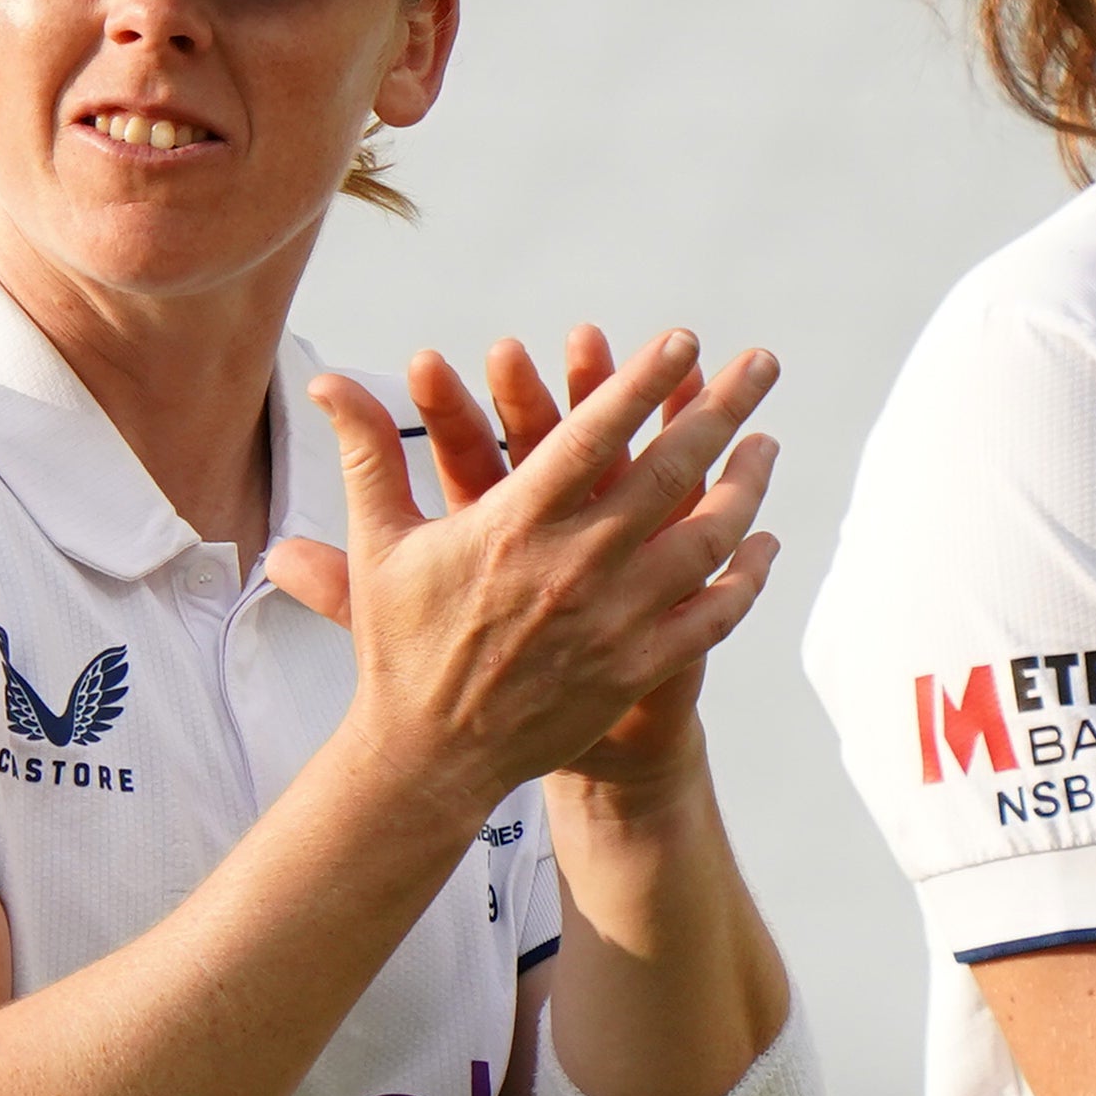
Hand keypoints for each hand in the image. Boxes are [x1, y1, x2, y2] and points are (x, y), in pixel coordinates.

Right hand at [265, 329, 779, 825]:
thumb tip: (328, 383)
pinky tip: (765, 545)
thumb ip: (367, 454)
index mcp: (514, 525)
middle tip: (761, 365)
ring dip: (745, 486)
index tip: (682, 339)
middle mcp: (575, 567)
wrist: (428, 757)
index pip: (590, 435)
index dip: (640, 382)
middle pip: (667, 472)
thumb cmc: (401, 645)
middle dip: (721, 410)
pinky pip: (713, 618)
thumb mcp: (380, 544)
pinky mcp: (638, 669)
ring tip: (768, 445)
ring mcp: (615, 621)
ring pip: (705, 540)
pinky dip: (746, 579)